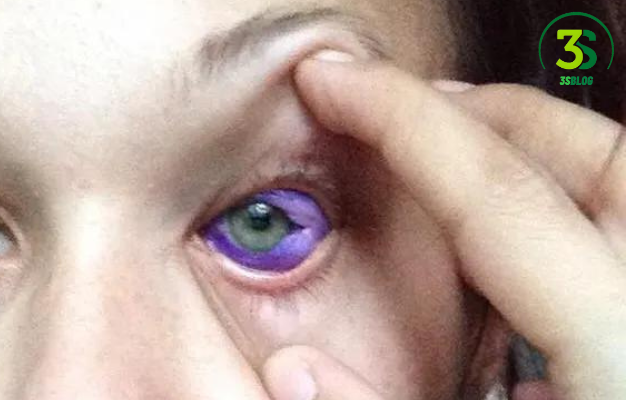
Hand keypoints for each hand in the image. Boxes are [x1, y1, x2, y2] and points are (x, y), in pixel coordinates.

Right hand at [260, 57, 625, 399]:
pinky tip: (508, 237)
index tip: (330, 80)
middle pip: (590, 152)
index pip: (497, 193)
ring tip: (444, 152)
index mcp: (623, 345)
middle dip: (476, 110)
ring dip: (524, 146)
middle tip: (391, 108)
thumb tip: (295, 370)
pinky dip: (561, 199)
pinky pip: (623, 226)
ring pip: (617, 172)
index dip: (400, 119)